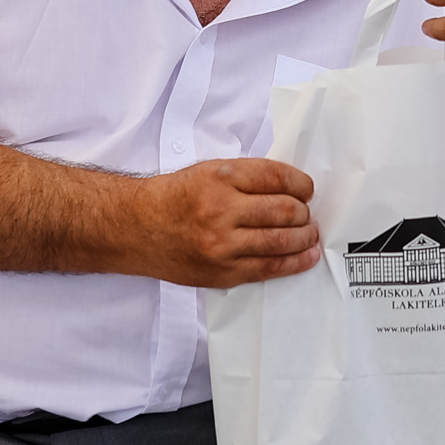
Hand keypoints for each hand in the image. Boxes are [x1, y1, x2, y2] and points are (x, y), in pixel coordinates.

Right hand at [113, 158, 319, 288]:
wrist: (135, 227)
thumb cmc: (174, 197)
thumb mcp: (208, 171)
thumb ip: (247, 178)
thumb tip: (291, 189)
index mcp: (220, 178)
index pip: (277, 178)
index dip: (301, 184)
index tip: (307, 190)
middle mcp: (222, 210)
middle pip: (285, 211)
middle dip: (304, 213)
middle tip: (306, 214)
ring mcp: (222, 245)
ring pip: (282, 241)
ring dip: (305, 237)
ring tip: (310, 234)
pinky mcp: (222, 272)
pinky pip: (268, 268)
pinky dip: (294, 263)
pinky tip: (306, 256)